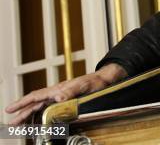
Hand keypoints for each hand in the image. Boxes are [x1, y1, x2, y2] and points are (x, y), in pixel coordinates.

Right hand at [4, 63, 126, 124]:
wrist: (104, 80)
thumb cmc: (95, 82)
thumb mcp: (84, 86)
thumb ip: (70, 91)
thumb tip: (57, 97)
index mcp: (58, 89)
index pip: (36, 96)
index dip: (23, 103)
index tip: (10, 109)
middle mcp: (57, 93)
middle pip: (35, 104)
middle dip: (22, 113)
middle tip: (11, 123)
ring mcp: (60, 97)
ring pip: (40, 107)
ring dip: (29, 116)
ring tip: (18, 124)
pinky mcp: (65, 101)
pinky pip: (48, 109)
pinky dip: (40, 115)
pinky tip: (36, 121)